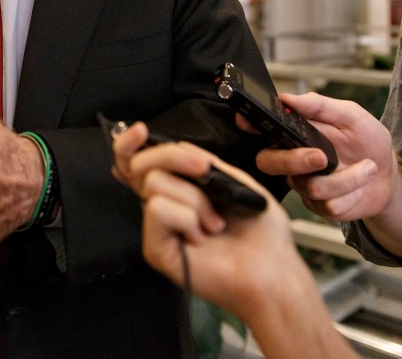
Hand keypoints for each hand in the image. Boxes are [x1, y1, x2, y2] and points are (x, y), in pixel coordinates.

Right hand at [111, 123, 290, 297]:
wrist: (272, 270)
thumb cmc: (261, 233)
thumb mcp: (236, 181)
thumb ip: (204, 162)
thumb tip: (175, 145)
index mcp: (178, 189)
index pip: (138, 162)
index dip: (129, 144)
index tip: (140, 130)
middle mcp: (163, 205)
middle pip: (142, 164)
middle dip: (173, 157)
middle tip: (202, 169)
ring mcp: (157, 227)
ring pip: (155, 183)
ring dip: (195, 199)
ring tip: (214, 223)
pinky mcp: (155, 248)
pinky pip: (159, 209)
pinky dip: (188, 218)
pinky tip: (201, 237)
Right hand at [252, 92, 395, 220]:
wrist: (388, 177)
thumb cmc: (367, 143)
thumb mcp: (351, 116)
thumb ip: (320, 106)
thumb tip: (288, 98)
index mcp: (294, 134)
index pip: (261, 128)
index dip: (248, 124)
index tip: (247, 122)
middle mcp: (291, 160)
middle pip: (269, 163)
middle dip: (295, 161)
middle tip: (321, 157)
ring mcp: (303, 185)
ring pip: (310, 187)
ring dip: (347, 178)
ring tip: (367, 167)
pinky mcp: (319, 207)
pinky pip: (329, 204)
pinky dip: (354, 191)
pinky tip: (362, 182)